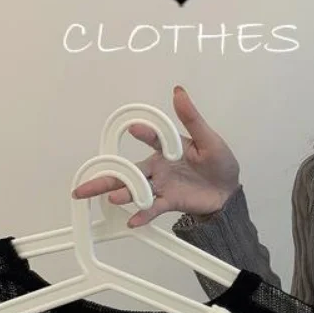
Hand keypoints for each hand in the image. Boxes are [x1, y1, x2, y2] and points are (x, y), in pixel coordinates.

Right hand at [71, 86, 240, 226]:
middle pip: (128, 170)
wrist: (228, 192)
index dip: (144, 134)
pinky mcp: (169, 201)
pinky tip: (131, 220)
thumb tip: (178, 92)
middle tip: (85, 181)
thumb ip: (192, 119)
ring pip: (136, 189)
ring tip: (113, 197)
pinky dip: (142, 214)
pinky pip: (153, 208)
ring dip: (125, 193)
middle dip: (107, 175)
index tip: (135, 129)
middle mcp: (158, 167)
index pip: (152, 139)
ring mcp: (161, 185)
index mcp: (167, 148)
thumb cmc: (219, 163)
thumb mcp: (209, 140)